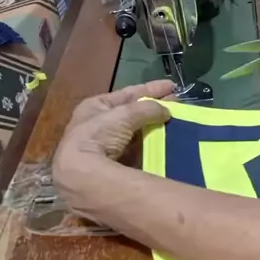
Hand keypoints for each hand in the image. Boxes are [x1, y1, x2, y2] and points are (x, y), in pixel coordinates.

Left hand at [53, 80, 172, 212]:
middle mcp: (98, 124)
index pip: (127, 94)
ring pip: (134, 132)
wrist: (83, 173)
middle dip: (154, 108)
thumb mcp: (124, 114)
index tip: (172, 86)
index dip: (150, 89)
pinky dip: (149, 146)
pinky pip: (136, 150)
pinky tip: (164, 144)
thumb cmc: (98, 135)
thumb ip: (147, 108)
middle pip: (131, 113)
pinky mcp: (113, 164)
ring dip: (153, 127)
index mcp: (95, 106)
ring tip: (175, 123)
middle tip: (177, 104)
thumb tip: (166, 110)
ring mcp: (105, 146)